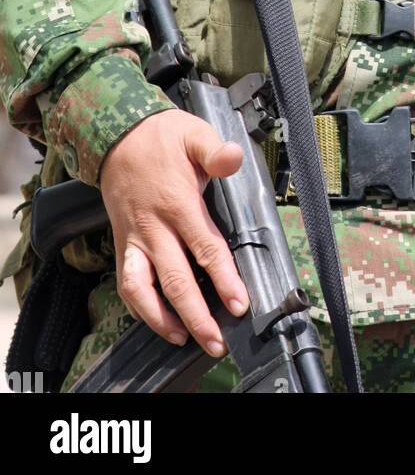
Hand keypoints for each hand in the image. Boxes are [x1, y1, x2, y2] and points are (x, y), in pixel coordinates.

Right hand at [100, 108, 249, 356]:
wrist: (116, 137)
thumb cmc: (161, 137)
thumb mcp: (193, 133)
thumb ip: (215, 151)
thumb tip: (233, 157)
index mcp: (177, 202)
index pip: (205, 248)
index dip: (224, 279)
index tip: (238, 304)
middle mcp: (153, 227)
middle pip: (175, 280)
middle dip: (196, 316)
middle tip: (216, 341)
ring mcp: (134, 238)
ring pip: (142, 289)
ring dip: (160, 319)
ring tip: (182, 338)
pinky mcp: (122, 244)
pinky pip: (126, 282)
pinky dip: (138, 306)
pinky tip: (156, 320)